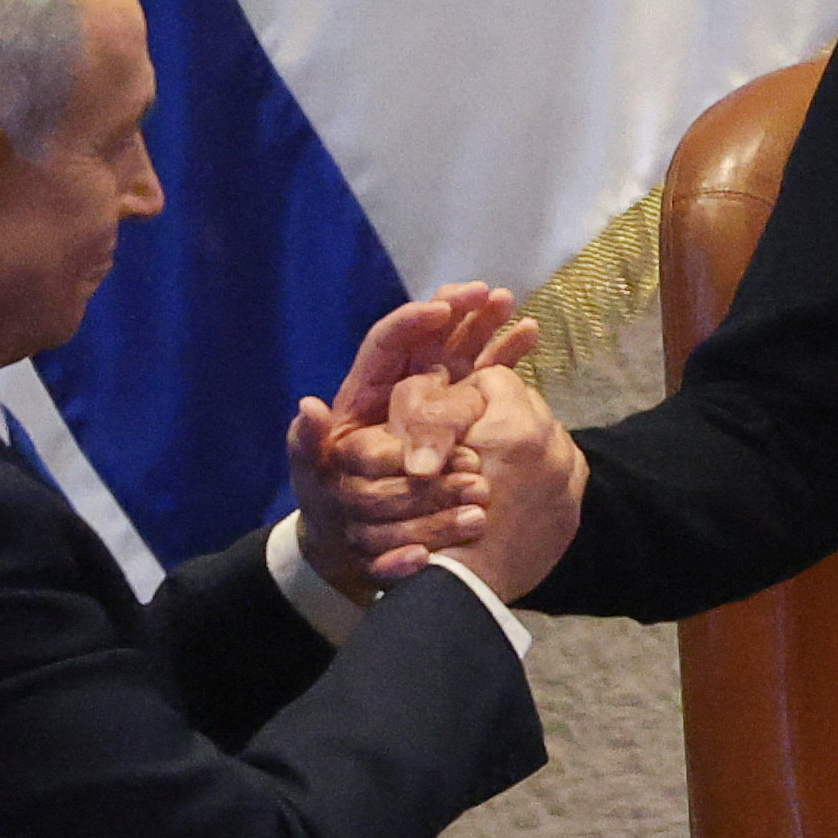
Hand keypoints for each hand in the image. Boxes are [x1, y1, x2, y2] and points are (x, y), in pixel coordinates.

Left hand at [288, 284, 536, 597]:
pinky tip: (530, 332)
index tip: (441, 308)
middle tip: (486, 294)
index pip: (388, 342)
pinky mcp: (463, 417)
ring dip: (485, 324)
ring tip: (508, 303)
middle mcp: (404, 386)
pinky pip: (487, 379)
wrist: (362, 543)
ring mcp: (436, 400)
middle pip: (431, 336)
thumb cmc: (330, 505)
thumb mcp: (313, 475)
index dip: (413, 321)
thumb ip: (308, 443)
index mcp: (367, 390)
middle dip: (458, 310)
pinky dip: (506, 356)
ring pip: (462, 350)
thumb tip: (309, 406)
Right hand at [432, 366, 585, 601]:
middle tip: (470, 448)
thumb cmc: (432, 520)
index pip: (494, 380)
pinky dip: (536, 477)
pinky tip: (509, 495)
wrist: (462, 591)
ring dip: (519, 447)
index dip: (465, 397)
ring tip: (489, 473)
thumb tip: (450, 392)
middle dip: (497, 420)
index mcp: (517, 428)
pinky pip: (559, 473)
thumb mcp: (417, 450)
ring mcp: (567, 482)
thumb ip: (434, 411)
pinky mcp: (570, 512)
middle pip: (524, 406)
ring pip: (545, 437)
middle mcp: (554, 449)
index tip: (453, 423)